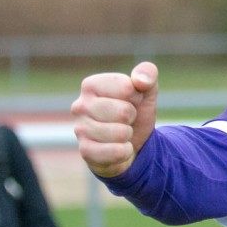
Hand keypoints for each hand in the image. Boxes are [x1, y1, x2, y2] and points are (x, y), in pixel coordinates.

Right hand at [72, 62, 158, 177]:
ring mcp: (80, 129)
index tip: (131, 101)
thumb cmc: (135, 112)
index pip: (126, 88)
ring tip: (120, 133)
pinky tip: (118, 148)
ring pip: (121, 133)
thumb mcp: (147, 91)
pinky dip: (124, 151)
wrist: (131, 144)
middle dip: (132, 117)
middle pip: (124, 111)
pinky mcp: (85, 151)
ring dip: (128, 135)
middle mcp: (80, 105)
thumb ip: (147, 74)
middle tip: (126, 120)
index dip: (137, 96)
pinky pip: (116, 152)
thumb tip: (139, 80)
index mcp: (91, 85)